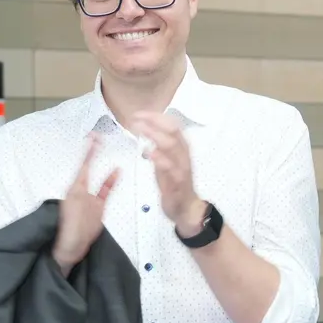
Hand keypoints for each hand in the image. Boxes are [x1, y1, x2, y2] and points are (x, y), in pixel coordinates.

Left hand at [54, 134, 119, 273]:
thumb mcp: (74, 208)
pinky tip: (118, 172)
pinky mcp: (98, 207)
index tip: (92, 138)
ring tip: (107, 150)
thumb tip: (82, 185)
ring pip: (98, 177)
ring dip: (102, 164)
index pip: (83, 166)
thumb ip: (79, 195)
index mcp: (74, 189)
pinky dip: (111, 181)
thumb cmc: (69, 227)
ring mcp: (90, 199)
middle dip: (92, 153)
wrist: (71, 247)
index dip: (88, 152)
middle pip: (88, 168)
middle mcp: (81, 191)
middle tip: (97, 137)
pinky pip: (105, 191)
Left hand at [126, 111, 204, 234]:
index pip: (172, 125)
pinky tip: (149, 153)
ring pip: (172, 146)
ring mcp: (182, 168)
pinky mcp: (177, 182)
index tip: (139, 113)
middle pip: (172, 131)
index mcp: (181, 148)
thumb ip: (158, 147)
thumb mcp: (166, 161)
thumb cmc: (175, 183)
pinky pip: (170, 168)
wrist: (187, 208)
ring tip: (139, 129)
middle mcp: (184, 154)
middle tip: (135, 119)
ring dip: (155, 135)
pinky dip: (160, 158)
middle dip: (154, 122)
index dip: (156, 117)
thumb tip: (146, 132)